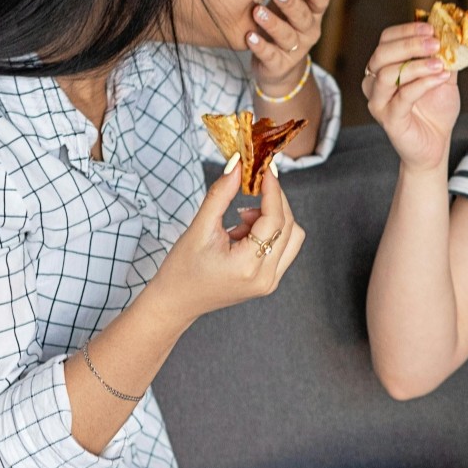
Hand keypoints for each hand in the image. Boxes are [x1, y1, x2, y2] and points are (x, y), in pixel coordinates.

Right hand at [140, 158, 307, 320]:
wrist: (175, 302)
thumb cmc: (182, 269)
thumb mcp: (199, 228)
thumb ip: (221, 194)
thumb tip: (238, 164)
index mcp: (248, 266)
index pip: (275, 219)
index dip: (272, 190)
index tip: (265, 169)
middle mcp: (266, 277)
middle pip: (290, 226)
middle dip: (274, 201)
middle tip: (252, 187)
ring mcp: (270, 282)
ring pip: (292, 237)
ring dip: (273, 218)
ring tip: (241, 219)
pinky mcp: (268, 281)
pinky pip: (282, 248)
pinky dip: (269, 232)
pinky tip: (241, 232)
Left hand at [248, 0, 333, 93]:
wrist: (278, 64)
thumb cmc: (287, 20)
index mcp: (314, 13)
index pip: (321, 1)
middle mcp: (308, 31)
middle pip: (303, 17)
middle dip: (291, 4)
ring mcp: (294, 49)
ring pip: (286, 36)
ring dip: (272, 24)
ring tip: (257, 12)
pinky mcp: (278, 64)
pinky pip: (270, 56)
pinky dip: (260, 47)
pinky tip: (249, 37)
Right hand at [362, 20, 458, 171]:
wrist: (436, 144)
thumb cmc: (436, 109)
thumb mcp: (444, 76)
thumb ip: (445, 55)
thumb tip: (453, 32)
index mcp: (385, 66)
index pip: (387, 39)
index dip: (407, 30)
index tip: (431, 27)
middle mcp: (374, 82)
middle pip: (382, 54)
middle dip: (410, 44)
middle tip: (435, 42)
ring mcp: (378, 102)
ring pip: (387, 74)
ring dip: (416, 65)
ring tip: (440, 63)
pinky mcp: (389, 119)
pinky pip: (402, 97)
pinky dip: (423, 84)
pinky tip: (441, 78)